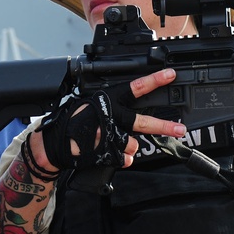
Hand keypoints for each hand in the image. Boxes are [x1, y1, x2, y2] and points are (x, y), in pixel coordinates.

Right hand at [37, 69, 185, 170]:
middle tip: (179, 129)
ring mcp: (109, 137)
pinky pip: (125, 159)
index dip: (155, 80)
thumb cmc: (71, 120)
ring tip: (116, 144)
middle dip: (164, 126)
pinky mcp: (106, 154)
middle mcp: (111, 117)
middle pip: (143, 122)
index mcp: (108, 100)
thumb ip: (111, 104)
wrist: (54, 144)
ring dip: (128, 147)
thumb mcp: (90, 103)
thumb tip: (130, 100)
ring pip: (133, 144)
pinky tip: (110, 154)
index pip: (135, 87)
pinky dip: (121, 158)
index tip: (170, 75)